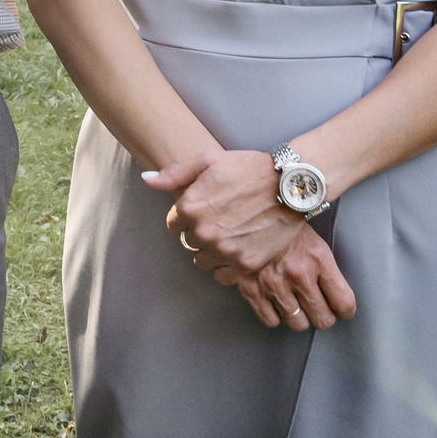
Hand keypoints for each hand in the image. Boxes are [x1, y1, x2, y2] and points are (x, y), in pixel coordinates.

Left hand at [145, 149, 307, 276]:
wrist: (289, 185)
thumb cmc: (249, 168)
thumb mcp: (208, 160)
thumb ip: (174, 173)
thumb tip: (146, 179)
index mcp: (190, 207)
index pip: (174, 224)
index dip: (187, 217)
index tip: (204, 210)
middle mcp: (203, 232)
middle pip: (188, 243)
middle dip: (200, 233)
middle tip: (221, 220)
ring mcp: (224, 251)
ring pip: (203, 261)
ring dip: (211, 251)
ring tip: (230, 235)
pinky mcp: (245, 264)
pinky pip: (223, 277)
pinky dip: (226, 267)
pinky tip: (237, 250)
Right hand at [223, 225, 355, 331]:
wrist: (244, 212)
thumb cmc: (280, 223)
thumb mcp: (311, 239)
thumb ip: (325, 267)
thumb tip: (335, 294)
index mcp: (318, 259)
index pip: (343, 302)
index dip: (345, 311)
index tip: (342, 311)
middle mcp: (298, 274)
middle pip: (323, 319)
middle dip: (323, 315)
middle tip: (319, 309)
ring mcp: (274, 284)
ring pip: (298, 324)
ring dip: (299, 316)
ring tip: (297, 304)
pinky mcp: (252, 290)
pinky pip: (271, 320)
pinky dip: (275, 315)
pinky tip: (276, 302)